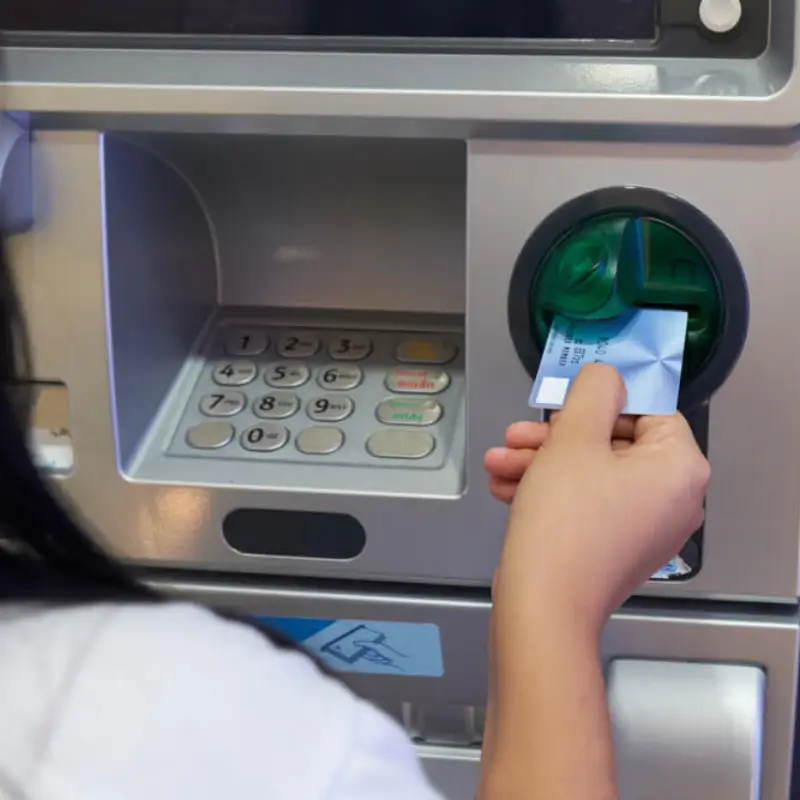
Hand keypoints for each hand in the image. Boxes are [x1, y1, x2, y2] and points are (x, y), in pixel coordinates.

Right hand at [486, 363, 708, 632]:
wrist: (543, 607)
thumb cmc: (564, 520)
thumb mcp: (574, 439)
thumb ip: (593, 393)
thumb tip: (607, 377)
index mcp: (680, 469)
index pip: (647, 411)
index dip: (598, 404)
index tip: (558, 407)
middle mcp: (674, 500)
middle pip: (612, 445)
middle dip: (554, 438)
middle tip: (515, 435)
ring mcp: (645, 530)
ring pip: (591, 475)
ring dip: (541, 463)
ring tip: (497, 463)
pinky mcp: (616, 550)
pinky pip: (587, 505)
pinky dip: (549, 492)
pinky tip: (506, 488)